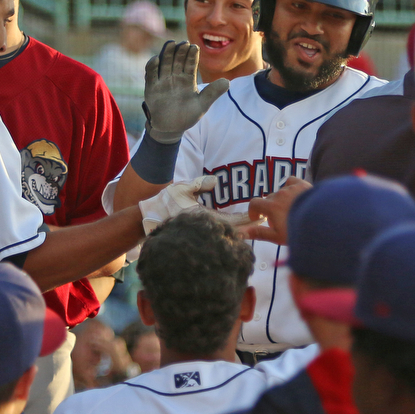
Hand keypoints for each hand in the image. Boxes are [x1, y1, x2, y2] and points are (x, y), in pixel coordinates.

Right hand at [139, 176, 254, 234]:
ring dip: (241, 229)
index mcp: (206, 218)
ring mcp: (203, 231)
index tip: (261, 217)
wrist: (148, 219)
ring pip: (226, 232)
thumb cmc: (164, 203)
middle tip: (265, 222)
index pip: (232, 221)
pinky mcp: (199, 231)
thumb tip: (215, 181)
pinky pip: (218, 232)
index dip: (247, 219)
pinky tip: (239, 227)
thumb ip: (199, 184)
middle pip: (233, 229)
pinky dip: (230, 230)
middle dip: (249, 226)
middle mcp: (206, 227)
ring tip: (256, 224)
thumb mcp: (181, 189)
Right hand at [143, 41, 229, 143]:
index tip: (195, 47)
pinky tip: (157, 59)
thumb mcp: (202, 105)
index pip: (190, 64)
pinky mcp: (151, 88)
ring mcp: (163, 82)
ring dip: (167, 54)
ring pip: (164, 64)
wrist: (171, 129)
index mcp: (187, 79)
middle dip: (180, 51)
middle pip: (177, 60)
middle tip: (184, 43)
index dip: (192, 55)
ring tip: (171, 44)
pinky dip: (152, 67)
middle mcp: (175, 77)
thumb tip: (228, 82)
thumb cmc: (187, 116)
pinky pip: (151, 75)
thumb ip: (213, 93)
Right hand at [244, 176, 312, 244]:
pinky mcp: (302, 185)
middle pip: (268, 199)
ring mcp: (291, 189)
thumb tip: (241, 234)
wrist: (321, 221)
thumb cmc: (298, 232)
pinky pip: (291, 182)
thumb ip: (259, 233)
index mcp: (270, 207)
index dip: (254, 210)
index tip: (259, 218)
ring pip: (280, 192)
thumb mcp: (277, 237)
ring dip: (281, 200)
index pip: (254, 203)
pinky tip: (295, 196)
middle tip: (280, 221)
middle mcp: (279, 195)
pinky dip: (290, 187)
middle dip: (270, 209)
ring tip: (291, 211)